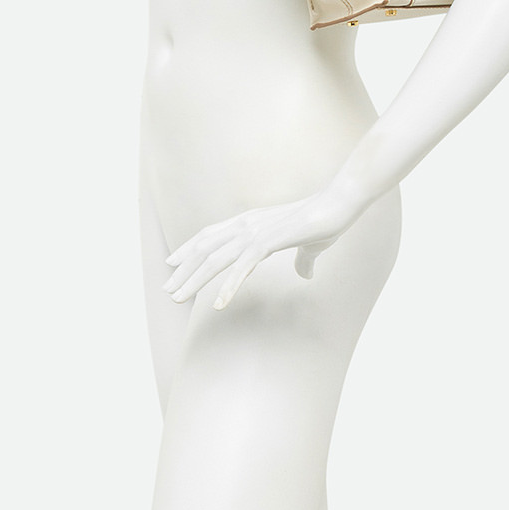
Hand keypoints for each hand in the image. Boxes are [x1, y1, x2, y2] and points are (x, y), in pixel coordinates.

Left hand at [163, 187, 364, 311]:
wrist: (340, 205)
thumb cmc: (325, 221)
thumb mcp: (308, 245)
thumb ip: (301, 259)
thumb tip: (304, 274)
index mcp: (250, 222)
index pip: (210, 235)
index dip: (189, 249)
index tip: (172, 262)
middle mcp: (246, 225)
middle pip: (204, 249)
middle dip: (184, 271)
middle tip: (168, 291)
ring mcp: (255, 233)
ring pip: (214, 260)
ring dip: (194, 280)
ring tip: (179, 299)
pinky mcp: (268, 242)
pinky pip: (241, 268)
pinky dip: (228, 287)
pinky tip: (219, 304)